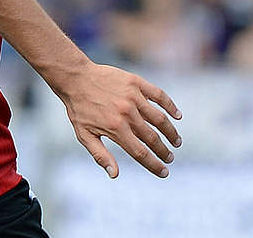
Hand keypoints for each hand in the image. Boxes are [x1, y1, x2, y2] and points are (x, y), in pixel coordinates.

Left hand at [55, 63, 181, 178]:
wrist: (75, 77)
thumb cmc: (79, 109)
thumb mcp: (84, 135)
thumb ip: (100, 155)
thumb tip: (115, 175)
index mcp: (115, 129)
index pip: (140, 153)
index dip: (154, 165)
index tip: (164, 172)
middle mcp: (126, 113)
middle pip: (152, 138)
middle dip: (164, 151)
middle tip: (170, 158)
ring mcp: (133, 97)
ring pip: (159, 119)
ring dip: (171, 132)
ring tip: (176, 141)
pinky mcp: (136, 83)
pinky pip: (159, 95)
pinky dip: (171, 106)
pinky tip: (177, 116)